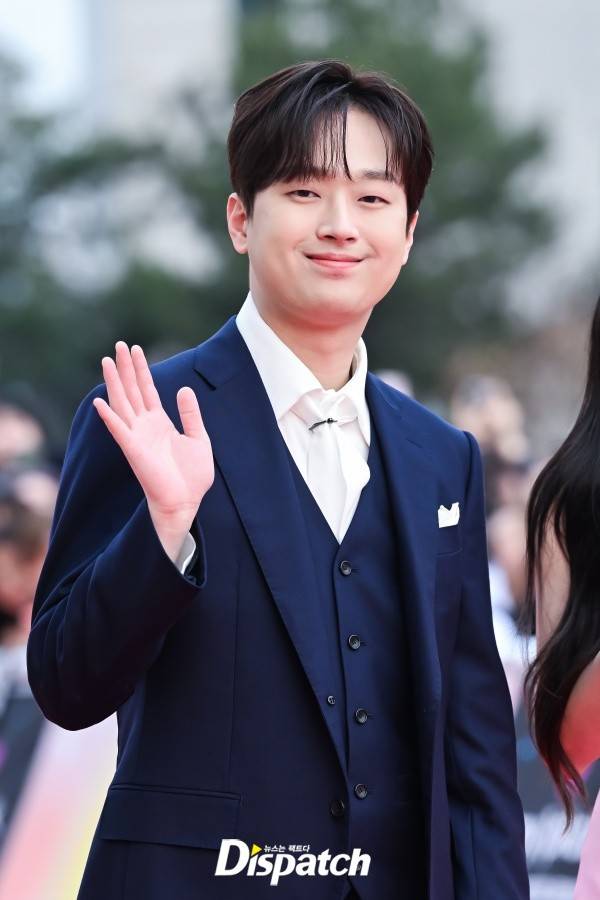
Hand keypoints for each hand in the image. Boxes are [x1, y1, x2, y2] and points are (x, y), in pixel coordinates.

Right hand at [93, 341, 213, 534]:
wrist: (186, 501)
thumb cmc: (192, 476)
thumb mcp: (198, 438)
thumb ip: (190, 414)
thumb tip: (184, 388)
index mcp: (159, 422)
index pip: (147, 390)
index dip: (141, 370)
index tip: (135, 349)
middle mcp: (145, 426)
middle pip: (131, 391)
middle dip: (126, 368)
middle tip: (118, 345)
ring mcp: (137, 437)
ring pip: (122, 403)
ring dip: (114, 383)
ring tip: (108, 361)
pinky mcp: (134, 450)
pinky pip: (119, 430)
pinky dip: (109, 416)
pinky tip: (101, 401)